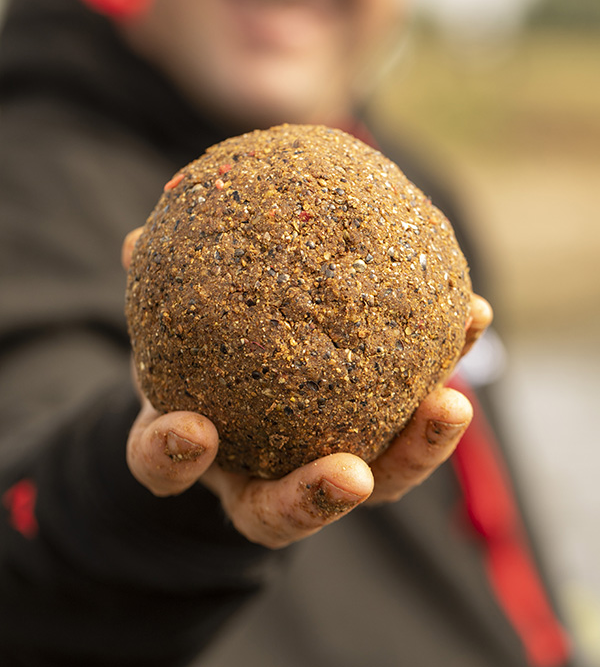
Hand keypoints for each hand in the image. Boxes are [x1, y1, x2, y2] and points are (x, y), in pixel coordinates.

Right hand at [122, 229, 490, 548]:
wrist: (251, 381)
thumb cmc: (203, 356)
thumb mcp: (171, 327)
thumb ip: (156, 292)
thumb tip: (137, 241)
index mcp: (200, 453)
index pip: (169, 470)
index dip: (174, 457)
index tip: (190, 430)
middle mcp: (262, 476)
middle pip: (287, 512)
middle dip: (321, 497)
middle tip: (352, 474)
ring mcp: (329, 461)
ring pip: (376, 480)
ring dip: (418, 449)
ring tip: (451, 402)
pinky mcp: (385, 427)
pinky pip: (418, 412)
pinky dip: (449, 369)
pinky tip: (474, 314)